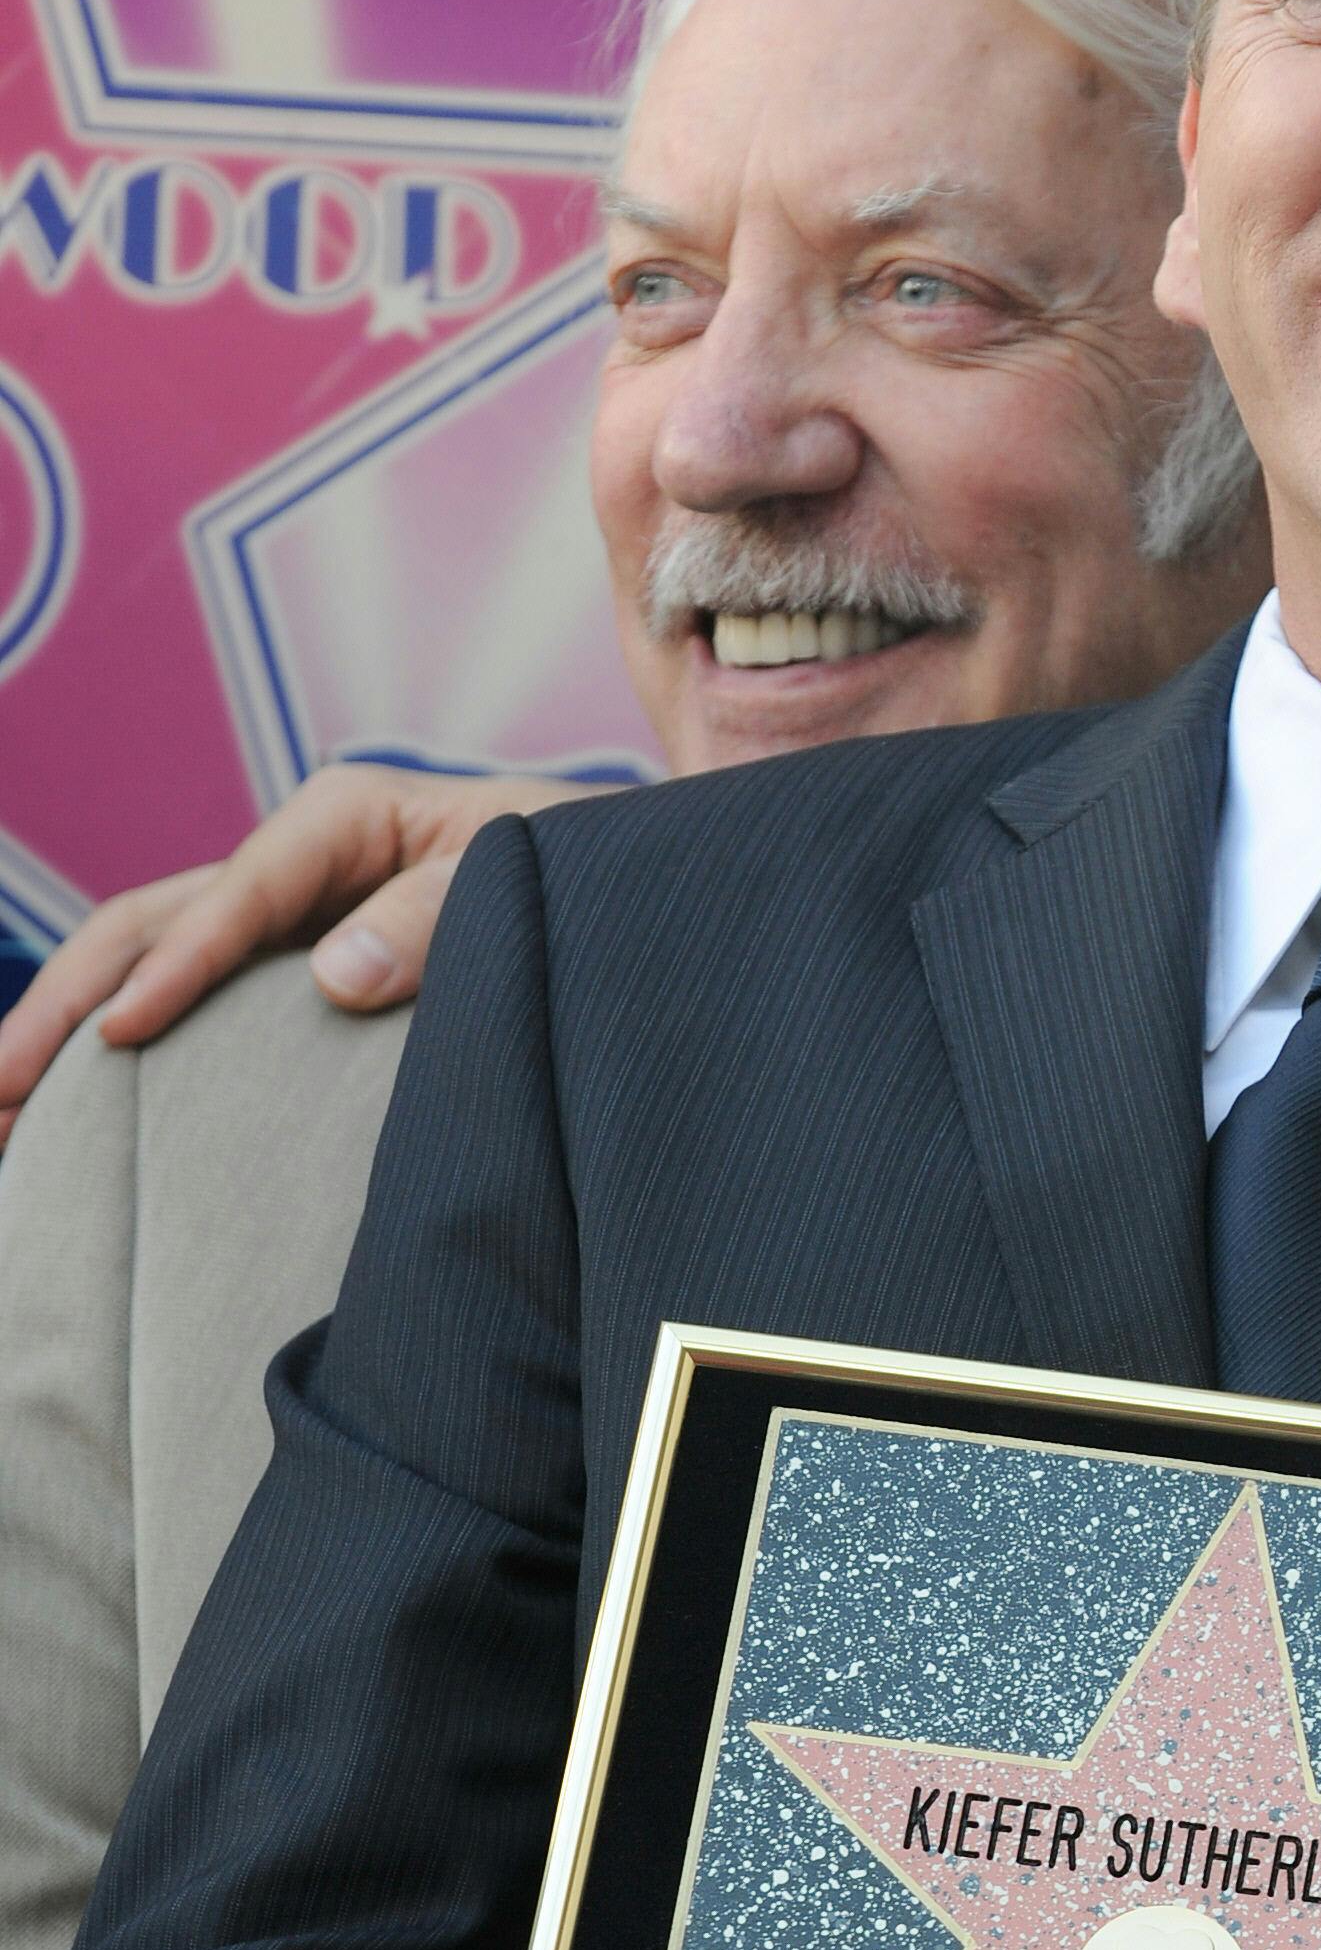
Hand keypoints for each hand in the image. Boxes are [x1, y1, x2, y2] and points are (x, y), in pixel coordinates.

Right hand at [0, 765, 589, 1137]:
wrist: (629, 890)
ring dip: (61, 1039)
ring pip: (140, 967)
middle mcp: (291, 865)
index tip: (119, 1038)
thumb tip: (335, 974)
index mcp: (341, 819)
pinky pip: (188, 1015)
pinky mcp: (283, 983)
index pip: (235, 898)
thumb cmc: (584, 873)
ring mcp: (280, 925)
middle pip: (145, 925)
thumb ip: (440, 914)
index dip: (174, 969)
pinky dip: (117, 1065)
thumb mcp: (529, 877)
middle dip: (63, 1009)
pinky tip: (65, 1130)